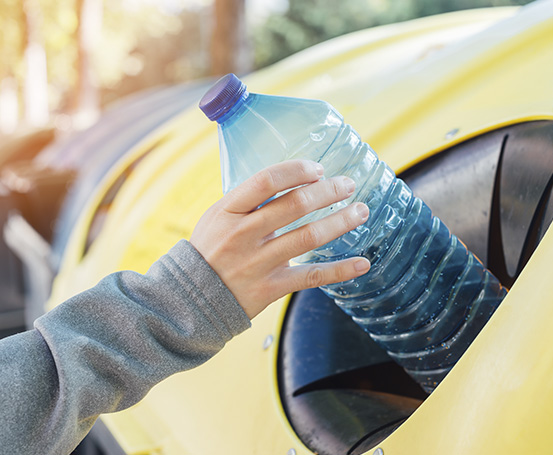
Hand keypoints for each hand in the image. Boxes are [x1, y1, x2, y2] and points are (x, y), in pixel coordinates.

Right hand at [190, 159, 370, 318]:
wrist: (190, 299)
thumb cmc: (209, 251)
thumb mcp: (216, 217)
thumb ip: (248, 201)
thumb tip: (291, 180)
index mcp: (228, 210)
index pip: (266, 180)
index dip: (297, 171)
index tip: (318, 169)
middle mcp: (243, 234)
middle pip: (295, 205)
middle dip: (328, 191)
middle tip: (348, 184)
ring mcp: (258, 262)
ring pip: (308, 237)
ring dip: (340, 222)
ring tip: (360, 211)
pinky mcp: (270, 287)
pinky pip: (311, 277)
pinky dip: (339, 270)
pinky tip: (362, 263)